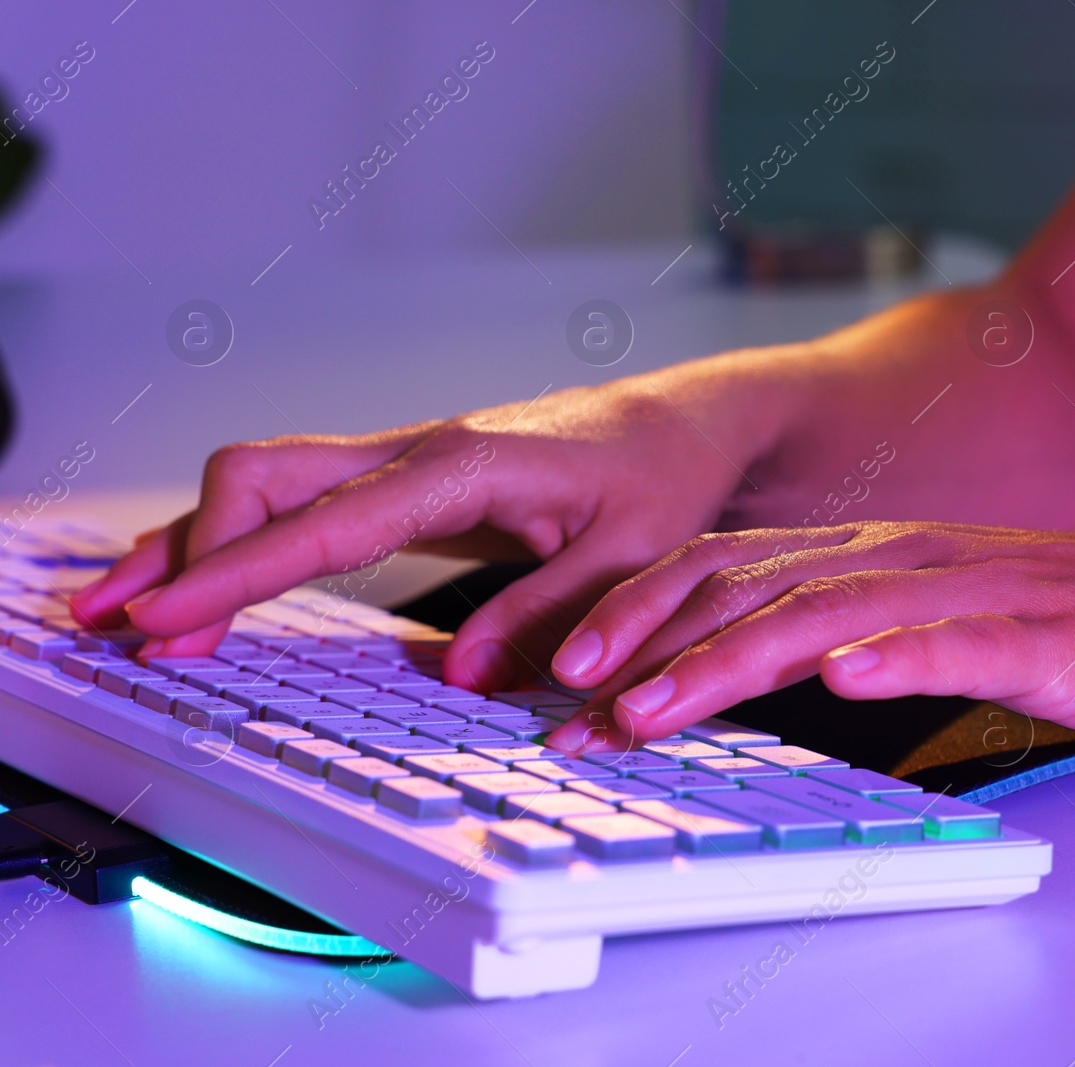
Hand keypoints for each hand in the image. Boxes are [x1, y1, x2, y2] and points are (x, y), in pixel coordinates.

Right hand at [70, 374, 788, 690]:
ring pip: (266, 482)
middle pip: (261, 477)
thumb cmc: (660, 479)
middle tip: (128, 633)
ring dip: (194, 542)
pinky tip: (207, 582)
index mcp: (464, 467)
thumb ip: (552, 611)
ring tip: (127, 613)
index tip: (164, 621)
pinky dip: (240, 539)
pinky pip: (299, 501)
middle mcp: (417, 452)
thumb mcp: (633, 554)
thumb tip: (459, 675)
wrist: (680, 425)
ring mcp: (404, 461)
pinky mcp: (405, 481)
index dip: (235, 573)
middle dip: (184, 548)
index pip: (324, 523)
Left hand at [542, 521, 1074, 751]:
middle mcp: (901, 559)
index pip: (731, 570)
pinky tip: (850, 680)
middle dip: (651, 637)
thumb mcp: (927, 616)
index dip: (641, 611)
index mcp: (869, 555)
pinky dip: (899, 657)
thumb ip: (841, 629)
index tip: (567, 666)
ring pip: (829, 615)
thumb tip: (743, 665)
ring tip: (659, 703)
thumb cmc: (1063, 620)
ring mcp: (968, 591)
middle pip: (753, 586)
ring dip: (734, 659)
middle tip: (571, 689)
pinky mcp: (1038, 632)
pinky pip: (960, 641)